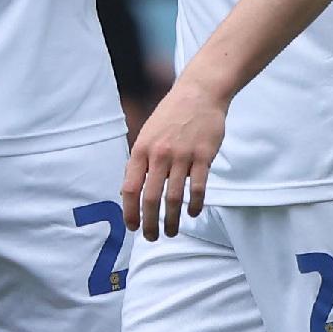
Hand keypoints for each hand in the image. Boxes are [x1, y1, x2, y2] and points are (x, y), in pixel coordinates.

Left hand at [122, 75, 225, 240]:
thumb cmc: (171, 116)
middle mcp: (159, 154)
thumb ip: (140, 162)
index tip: (132, 227)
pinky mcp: (203, 156)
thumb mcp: (147, 134)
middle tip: (151, 237)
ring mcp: (182, 155)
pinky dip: (194, 204)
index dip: (129, 212)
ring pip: (174, 197)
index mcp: (142, 149)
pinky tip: (192, 213)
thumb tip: (129, 192)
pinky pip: (197, 188)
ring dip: (171, 220)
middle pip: (151, 198)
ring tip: (171, 231)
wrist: (199, 94)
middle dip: (149, 223)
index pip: (130, 188)